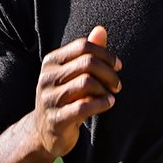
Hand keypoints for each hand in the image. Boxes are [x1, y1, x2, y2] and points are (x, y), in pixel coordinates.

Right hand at [30, 26, 120, 158]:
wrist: (44, 133)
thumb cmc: (65, 99)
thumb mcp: (74, 75)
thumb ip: (87, 53)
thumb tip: (101, 30)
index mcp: (51, 62)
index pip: (83, 46)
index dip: (105, 54)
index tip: (117, 66)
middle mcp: (47, 78)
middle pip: (87, 62)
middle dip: (109, 72)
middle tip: (117, 84)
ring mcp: (49, 99)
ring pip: (86, 82)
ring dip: (105, 89)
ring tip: (111, 95)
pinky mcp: (56, 119)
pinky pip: (84, 106)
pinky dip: (102, 103)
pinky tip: (108, 104)